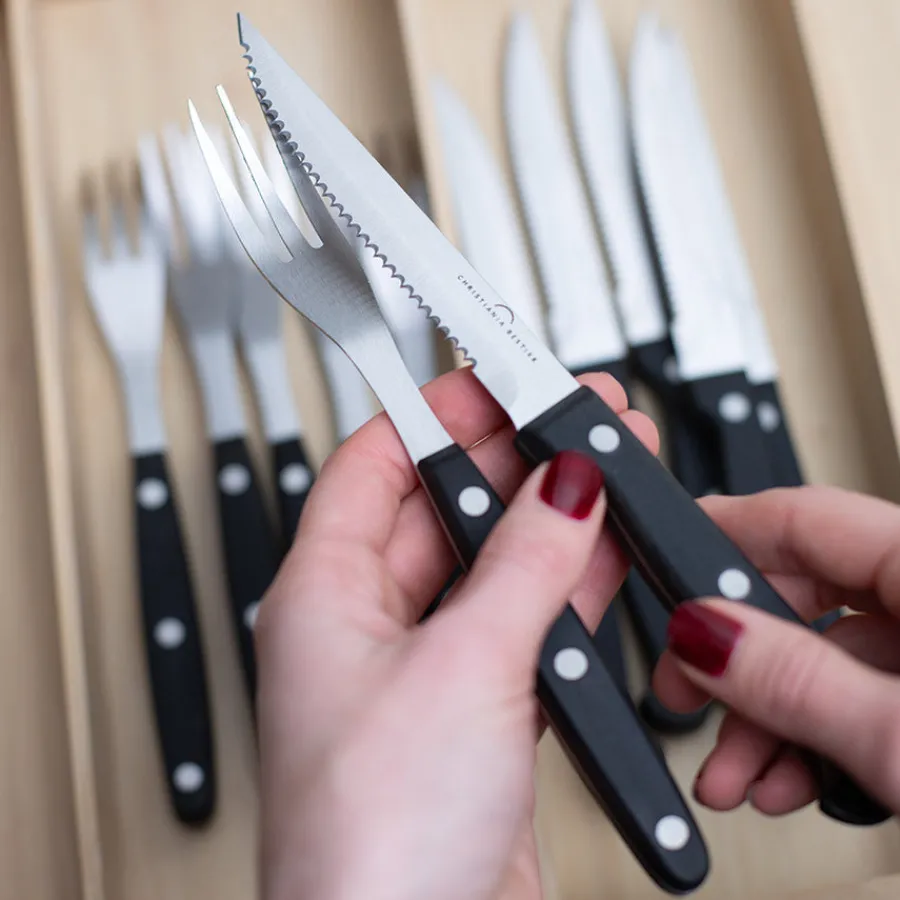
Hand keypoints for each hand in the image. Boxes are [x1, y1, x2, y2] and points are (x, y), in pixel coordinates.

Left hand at [254, 368, 657, 899]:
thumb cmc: (367, 847)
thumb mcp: (461, 667)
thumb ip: (523, 567)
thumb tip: (561, 487)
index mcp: (322, 596)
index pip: (372, 465)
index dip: (432, 416)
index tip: (489, 382)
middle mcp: (367, 629)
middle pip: (441, 510)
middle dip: (509, 463)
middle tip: (569, 420)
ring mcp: (425, 673)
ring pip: (490, 567)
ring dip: (546, 521)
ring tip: (602, 471)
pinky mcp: (477, 718)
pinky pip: (522, 628)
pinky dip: (562, 591)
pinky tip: (598, 556)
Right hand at [653, 485, 899, 817]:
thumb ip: (798, 681)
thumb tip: (704, 633)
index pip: (805, 516)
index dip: (722, 534)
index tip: (661, 555)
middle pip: (807, 593)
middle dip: (733, 656)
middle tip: (682, 689)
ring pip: (829, 657)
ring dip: (767, 716)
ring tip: (734, 775)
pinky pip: (863, 696)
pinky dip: (816, 738)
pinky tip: (787, 782)